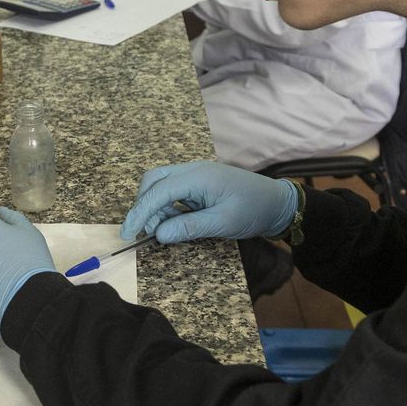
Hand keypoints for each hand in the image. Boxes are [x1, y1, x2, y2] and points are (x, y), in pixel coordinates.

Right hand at [121, 161, 297, 243]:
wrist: (278, 204)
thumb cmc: (254, 210)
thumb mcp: (222, 223)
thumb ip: (189, 227)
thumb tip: (158, 235)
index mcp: (198, 176)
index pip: (158, 191)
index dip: (140, 212)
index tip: (128, 234)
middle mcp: (192, 170)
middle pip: (153, 180)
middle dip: (144, 206)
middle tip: (146, 233)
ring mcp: (195, 175)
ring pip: (161, 185)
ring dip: (156, 208)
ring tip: (167, 232)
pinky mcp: (198, 184)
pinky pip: (173, 192)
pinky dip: (167, 208)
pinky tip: (176, 224)